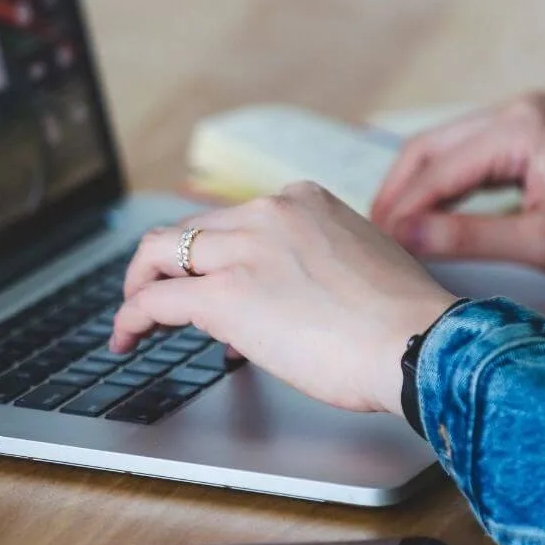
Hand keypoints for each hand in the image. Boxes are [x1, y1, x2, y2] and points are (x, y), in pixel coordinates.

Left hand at [111, 185, 456, 414]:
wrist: (417, 344)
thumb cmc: (402, 320)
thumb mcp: (357, 262)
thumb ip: (311, 262)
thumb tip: (281, 295)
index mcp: (301, 200)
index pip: (233, 220)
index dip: (215, 256)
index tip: (213, 282)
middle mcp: (267, 213)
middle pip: (189, 230)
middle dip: (165, 264)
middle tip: (154, 293)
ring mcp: (243, 249)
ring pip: (159, 252)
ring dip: (138, 285)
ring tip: (133, 317)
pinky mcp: (224, 294)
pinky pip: (155, 300)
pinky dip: (131, 316)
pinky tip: (127, 337)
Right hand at [371, 91, 544, 284]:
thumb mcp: (542, 244)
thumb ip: (465, 237)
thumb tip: (402, 235)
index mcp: (519, 128)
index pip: (437, 169)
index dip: (400, 208)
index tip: (374, 243)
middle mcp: (515, 109)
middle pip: (429, 148)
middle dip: (396, 192)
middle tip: (369, 234)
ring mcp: (523, 116)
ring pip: (444, 148)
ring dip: (415, 186)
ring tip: (390, 226)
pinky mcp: (529, 130)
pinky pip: (468, 153)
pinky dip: (442, 182)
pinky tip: (426, 210)